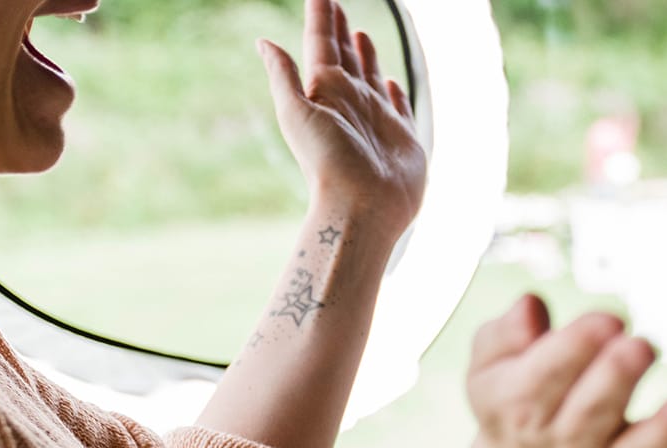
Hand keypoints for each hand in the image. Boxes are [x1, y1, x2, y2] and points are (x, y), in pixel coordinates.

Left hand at [258, 0, 427, 231]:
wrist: (363, 207)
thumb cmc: (328, 162)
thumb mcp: (296, 112)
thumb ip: (283, 76)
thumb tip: (263, 42)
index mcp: (326, 91)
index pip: (320, 44)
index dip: (320, 17)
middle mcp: (351, 101)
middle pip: (344, 56)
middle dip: (339, 28)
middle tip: (335, 4)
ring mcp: (378, 119)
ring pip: (369, 76)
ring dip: (364, 54)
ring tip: (358, 32)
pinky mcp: (403, 138)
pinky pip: (398, 107)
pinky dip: (392, 91)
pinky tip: (387, 80)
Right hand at [456, 295, 666, 447]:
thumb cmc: (513, 408)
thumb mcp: (487, 371)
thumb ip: (503, 335)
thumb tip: (530, 304)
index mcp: (522, 405)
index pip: (548, 374)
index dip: (578, 346)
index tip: (611, 319)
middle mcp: (566, 442)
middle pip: (593, 412)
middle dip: (618, 378)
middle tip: (642, 346)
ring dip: (665, 432)